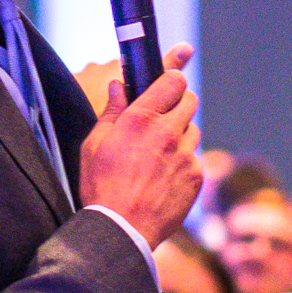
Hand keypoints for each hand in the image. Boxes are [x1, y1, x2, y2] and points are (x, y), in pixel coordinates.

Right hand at [80, 44, 201, 240]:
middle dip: (177, 101)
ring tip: (159, 153)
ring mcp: (186, 155)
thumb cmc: (101, 187)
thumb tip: (119, 85)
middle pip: (189, 99)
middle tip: (162, 114)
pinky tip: (164, 176)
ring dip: (181, 133)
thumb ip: (112, 111)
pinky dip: (183, 161)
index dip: (173, 72)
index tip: (179, 62)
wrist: (122, 230)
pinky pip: (195, 158)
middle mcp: (168, 132)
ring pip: (193, 129)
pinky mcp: (196, 176)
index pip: (172, 79)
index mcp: (140, 119)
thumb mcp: (94, 144)